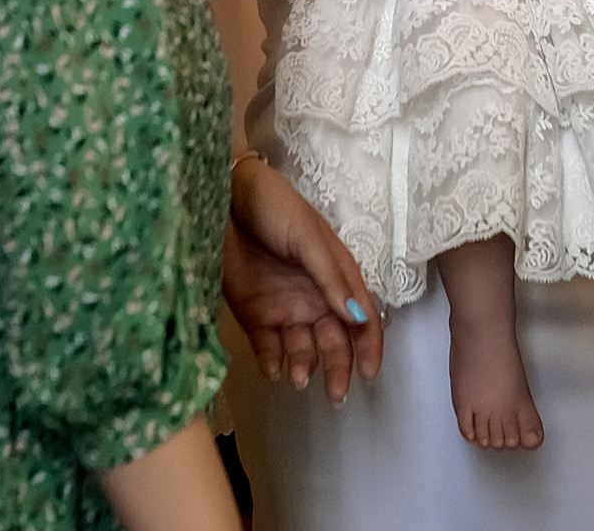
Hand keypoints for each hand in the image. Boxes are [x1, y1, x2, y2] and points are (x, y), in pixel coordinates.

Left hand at [226, 157, 383, 401]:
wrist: (223, 199)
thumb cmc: (276, 210)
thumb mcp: (308, 238)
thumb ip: (330, 278)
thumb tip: (357, 318)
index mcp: (337, 277)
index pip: (362, 318)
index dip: (369, 345)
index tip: (369, 373)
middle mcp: (315, 299)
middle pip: (335, 341)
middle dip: (338, 368)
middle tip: (336, 394)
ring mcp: (285, 310)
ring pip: (303, 350)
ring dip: (306, 367)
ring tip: (299, 377)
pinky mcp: (255, 317)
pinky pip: (269, 349)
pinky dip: (273, 363)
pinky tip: (273, 369)